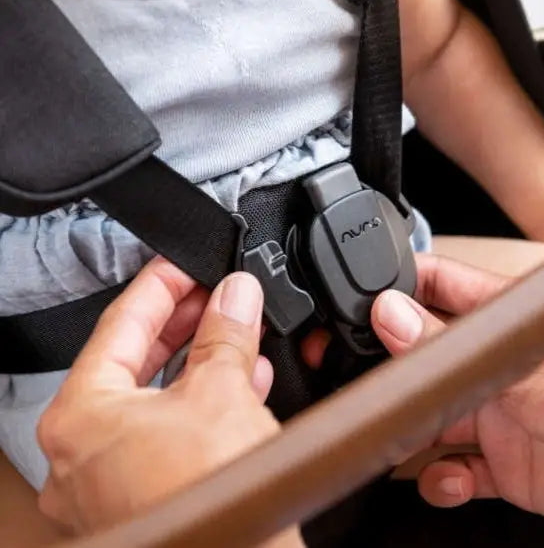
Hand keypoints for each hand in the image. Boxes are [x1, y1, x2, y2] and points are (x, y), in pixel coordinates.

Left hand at [37, 259, 285, 536]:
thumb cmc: (211, 502)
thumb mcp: (222, 392)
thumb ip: (226, 334)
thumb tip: (235, 294)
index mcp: (80, 417)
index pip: (120, 323)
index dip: (161, 284)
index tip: (187, 263)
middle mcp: (81, 452)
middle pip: (133, 359)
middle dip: (182, 322)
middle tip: (214, 294)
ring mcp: (109, 480)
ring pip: (154, 397)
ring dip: (198, 360)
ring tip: (233, 331)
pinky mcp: (144, 495)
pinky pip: (168, 431)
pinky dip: (202, 400)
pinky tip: (240, 382)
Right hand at [370, 253, 543, 534]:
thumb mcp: (524, 359)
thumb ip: (451, 343)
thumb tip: (390, 314)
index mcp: (495, 319)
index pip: (433, 288)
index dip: (393, 290)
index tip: (357, 305)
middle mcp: (490, 365)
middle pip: (420, 360)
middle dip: (390, 373)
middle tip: (366, 387)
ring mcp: (497, 414)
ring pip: (432, 421)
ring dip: (411, 435)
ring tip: (401, 442)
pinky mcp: (508, 463)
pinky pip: (460, 473)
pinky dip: (445, 482)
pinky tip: (447, 480)